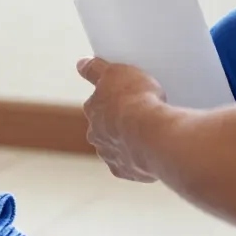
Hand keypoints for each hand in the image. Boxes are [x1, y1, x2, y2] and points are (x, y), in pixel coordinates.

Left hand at [77, 56, 166, 181]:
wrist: (154, 134)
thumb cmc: (136, 100)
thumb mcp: (115, 71)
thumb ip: (94, 69)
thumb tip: (80, 64)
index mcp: (92, 110)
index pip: (98, 103)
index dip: (114, 100)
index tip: (127, 97)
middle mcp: (96, 134)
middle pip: (107, 127)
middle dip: (120, 123)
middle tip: (143, 116)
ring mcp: (110, 155)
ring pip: (120, 147)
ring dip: (131, 142)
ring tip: (153, 134)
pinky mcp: (125, 171)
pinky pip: (133, 165)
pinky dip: (142, 160)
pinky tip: (154, 150)